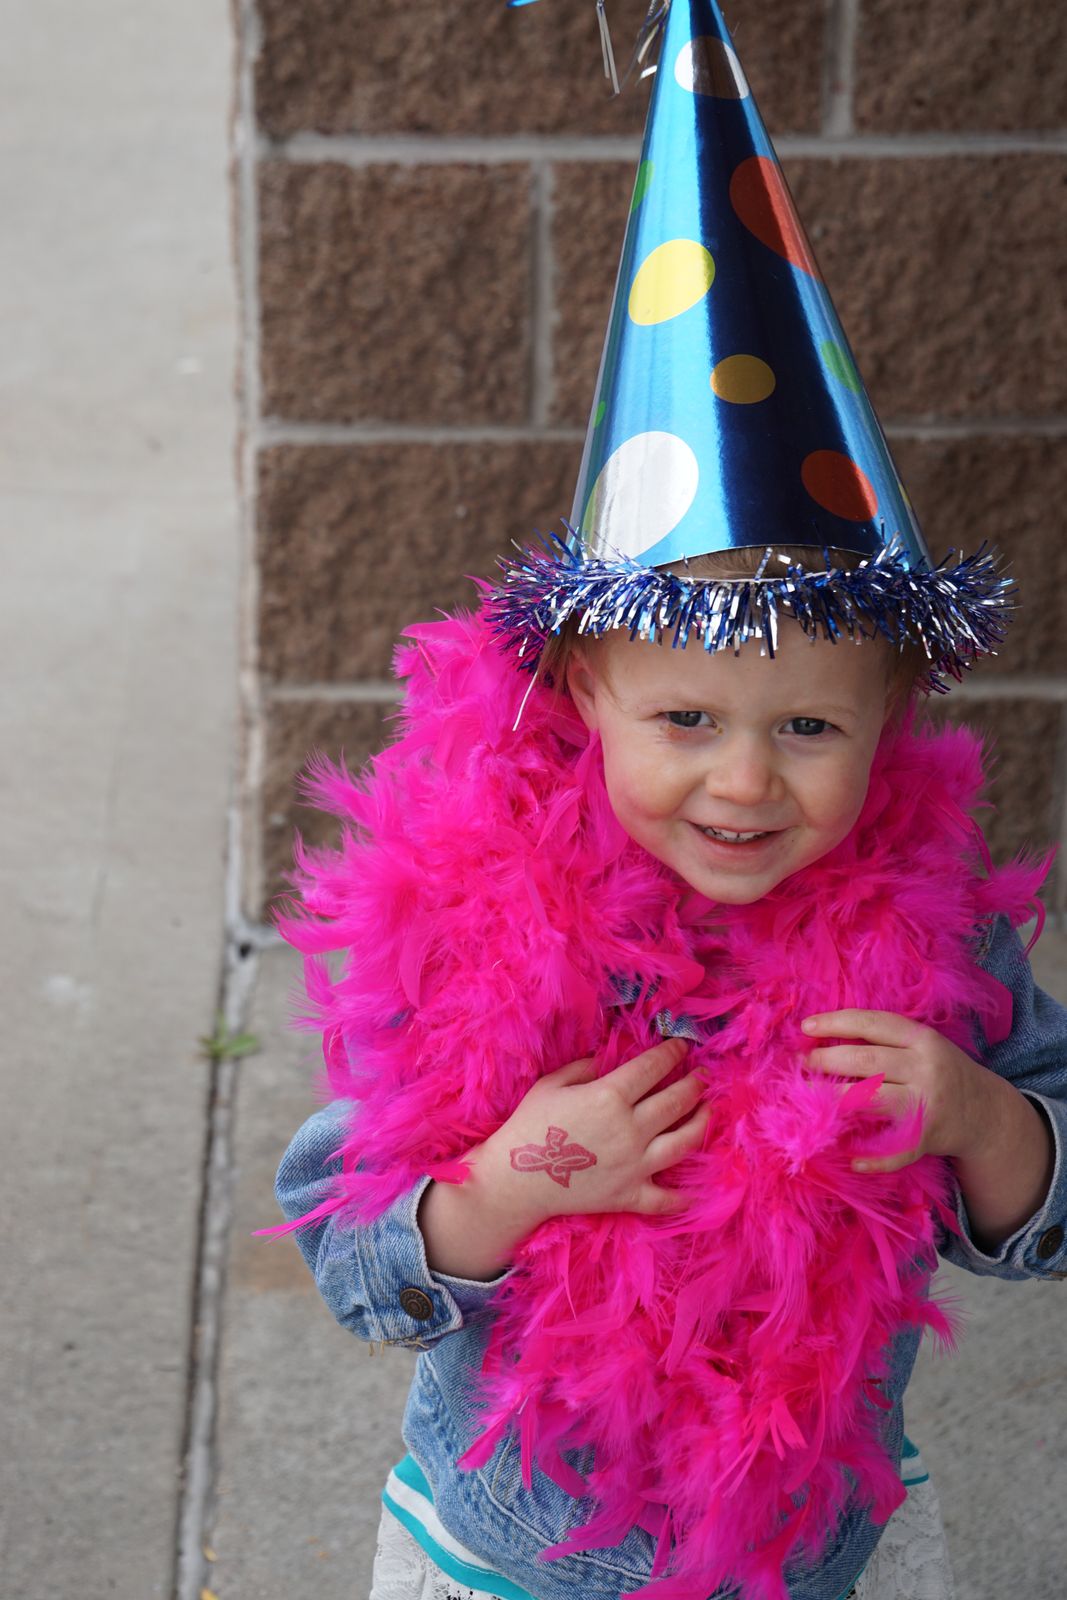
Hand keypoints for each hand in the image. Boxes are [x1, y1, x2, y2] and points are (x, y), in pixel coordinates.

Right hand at [480, 1036, 708, 1223]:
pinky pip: (666, 1199)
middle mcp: (631, 1129)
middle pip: (677, 1101)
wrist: (516, 1179)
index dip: (672, 1053)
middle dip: (695, 1084)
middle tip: (703, 1076)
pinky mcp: (630, 1196)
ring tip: (707, 1111)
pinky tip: (693, 1190)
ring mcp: (635, 1165)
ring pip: (685, 1143)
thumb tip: (606, 1059)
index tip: (682, 1046)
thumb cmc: (529, 1125)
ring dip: (702, 1123)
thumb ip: (584, 1067)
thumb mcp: (552, 1084)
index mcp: (610, 1096)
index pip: (653, 1068)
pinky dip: (683, 1197)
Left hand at [801, 1009, 996, 1172]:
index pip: (873, 1024)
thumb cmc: (940, 1071)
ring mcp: (927, 1105)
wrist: (987, 1112)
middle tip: (801, 1063)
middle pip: (867, 1060)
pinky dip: (874, 1158)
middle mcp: (926, 1070)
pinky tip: (852, 1159)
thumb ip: (884, 1039)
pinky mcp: (927, 1138)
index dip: (836, 1023)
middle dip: (827, 1060)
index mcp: (923, 1040)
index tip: (805, 1026)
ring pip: (872, 1100)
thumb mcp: (922, 1045)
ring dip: (834, 1098)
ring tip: (807, 1097)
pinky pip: (896, 1151)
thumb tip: (825, 1035)